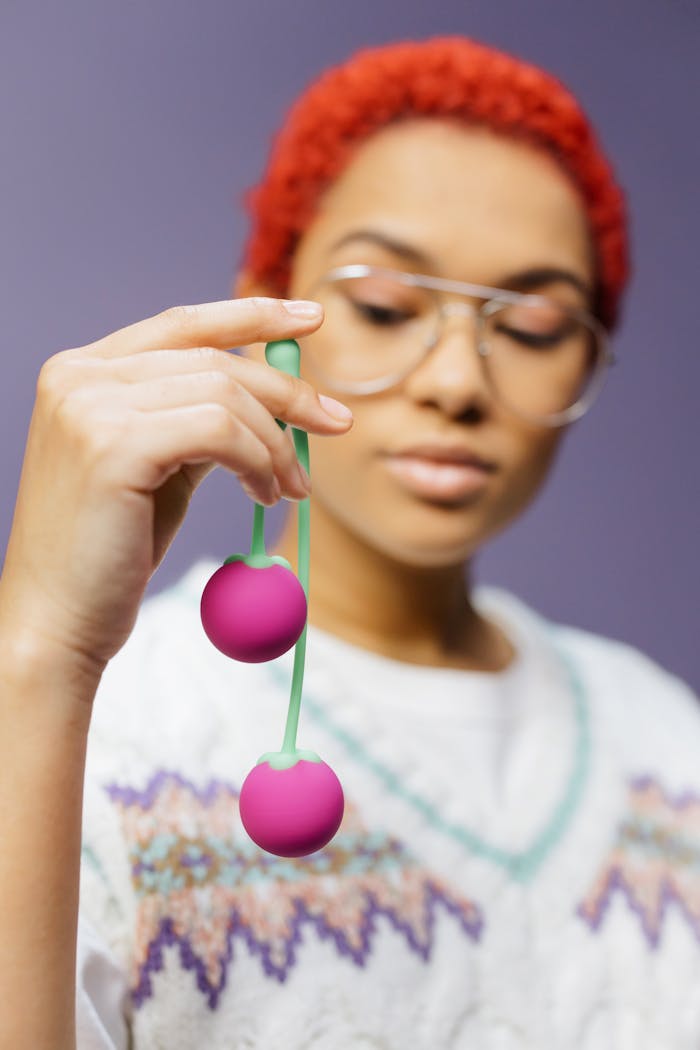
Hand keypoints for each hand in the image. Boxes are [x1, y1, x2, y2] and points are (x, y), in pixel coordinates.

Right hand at [0, 297, 351, 677]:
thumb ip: (199, 421)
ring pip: (224, 395)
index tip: (311, 319)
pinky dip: (258, 460)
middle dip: (288, 391)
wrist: (58, 619)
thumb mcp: (160, 467)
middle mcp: (79, 376)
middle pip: (213, 359)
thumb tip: (272, 397)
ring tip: (289, 486)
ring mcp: (90, 406)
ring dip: (276, 442)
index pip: (182, 324)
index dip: (252, 316)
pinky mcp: (112, 445)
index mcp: (83, 372)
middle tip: (337, 422)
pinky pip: (219, 432)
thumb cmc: (111, 550)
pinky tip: (264, 493)